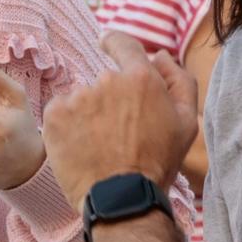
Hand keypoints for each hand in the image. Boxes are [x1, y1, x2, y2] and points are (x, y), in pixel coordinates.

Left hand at [42, 31, 197, 203]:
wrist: (121, 199)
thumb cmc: (157, 163)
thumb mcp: (187, 122)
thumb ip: (179, 80)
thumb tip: (160, 54)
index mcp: (140, 77)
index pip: (122, 42)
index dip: (115, 44)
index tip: (108, 45)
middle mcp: (106, 80)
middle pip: (104, 80)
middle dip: (110, 99)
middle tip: (118, 131)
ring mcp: (77, 96)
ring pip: (82, 98)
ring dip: (88, 114)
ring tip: (100, 145)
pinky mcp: (54, 114)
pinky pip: (61, 111)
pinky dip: (68, 126)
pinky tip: (81, 146)